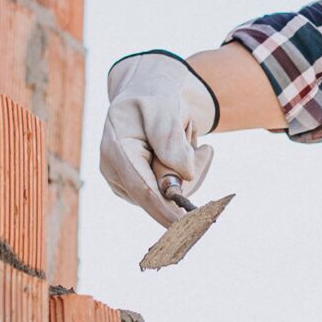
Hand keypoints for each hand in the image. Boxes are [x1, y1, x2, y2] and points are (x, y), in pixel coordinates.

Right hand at [98, 50, 220, 227]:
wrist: (146, 95)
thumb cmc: (153, 97)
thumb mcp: (162, 106)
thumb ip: (170, 137)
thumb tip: (183, 175)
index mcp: (115, 149)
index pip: (142, 189)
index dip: (165, 210)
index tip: (187, 226)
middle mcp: (115, 172)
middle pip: (161, 195)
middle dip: (190, 176)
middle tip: (206, 150)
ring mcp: (126, 183)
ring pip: (169, 196)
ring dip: (191, 171)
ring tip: (190, 138)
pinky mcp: (139, 189)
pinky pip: (171, 194)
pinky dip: (186, 174)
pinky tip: (185, 151)